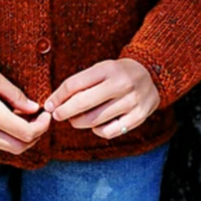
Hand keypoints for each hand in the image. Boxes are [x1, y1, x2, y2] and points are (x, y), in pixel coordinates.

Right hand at [0, 59, 50, 154]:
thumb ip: (15, 94)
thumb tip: (33, 107)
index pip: (26, 133)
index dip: (42, 126)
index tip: (47, 114)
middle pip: (19, 147)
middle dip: (35, 136)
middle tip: (40, 119)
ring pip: (7, 148)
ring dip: (21, 138)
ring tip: (26, 118)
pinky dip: (7, 136)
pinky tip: (10, 119)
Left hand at [43, 58, 159, 139]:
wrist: (151, 75)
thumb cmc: (117, 74)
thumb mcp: (101, 70)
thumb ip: (80, 83)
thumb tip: (54, 102)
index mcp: (108, 68)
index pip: (75, 84)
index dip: (58, 96)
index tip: (49, 105)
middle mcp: (121, 84)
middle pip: (83, 103)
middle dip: (64, 112)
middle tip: (57, 115)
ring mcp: (131, 101)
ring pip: (94, 120)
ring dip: (79, 122)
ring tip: (75, 119)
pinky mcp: (139, 117)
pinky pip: (109, 131)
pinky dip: (97, 131)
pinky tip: (95, 125)